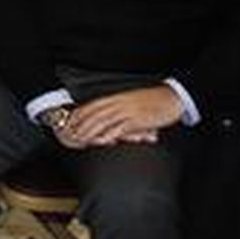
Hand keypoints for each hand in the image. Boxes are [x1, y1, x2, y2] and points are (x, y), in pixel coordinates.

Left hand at [65, 86, 182, 146]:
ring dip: (90, 131)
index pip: (91, 105)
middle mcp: (118, 103)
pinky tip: (101, 141)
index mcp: (116, 98)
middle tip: (69, 135)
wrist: (172, 98)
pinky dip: (109, 135)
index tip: (68, 122)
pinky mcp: (137, 120)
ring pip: (102, 121)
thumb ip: (118, 109)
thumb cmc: (153, 101)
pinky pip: (119, 128)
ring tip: (80, 140)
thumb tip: (107, 122)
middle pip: (93, 114)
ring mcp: (127, 111)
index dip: (78, 114)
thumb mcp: (131, 101)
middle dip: (79, 125)